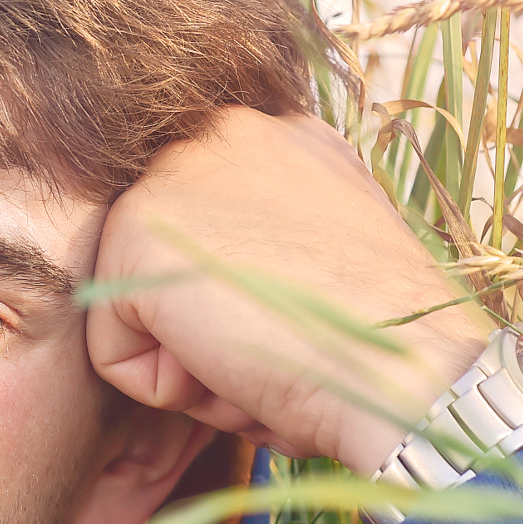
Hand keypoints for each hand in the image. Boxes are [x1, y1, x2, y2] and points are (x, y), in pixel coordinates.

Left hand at [86, 108, 494, 475]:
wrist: (409, 372)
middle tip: (285, 341)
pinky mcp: (134, 235)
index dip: (247, 303)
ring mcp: (171, 175)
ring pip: (140, 313)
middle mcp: (220, 133)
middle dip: (213, 329)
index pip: (208, 236)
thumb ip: (271, 236)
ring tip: (265, 356)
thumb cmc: (385, 341)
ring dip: (196, 365)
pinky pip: (113, 352)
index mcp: (276, 136)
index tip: (304, 315)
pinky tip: (236, 366)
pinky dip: (168, 390)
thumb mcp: (332, 252)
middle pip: (168, 272)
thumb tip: (218, 276)